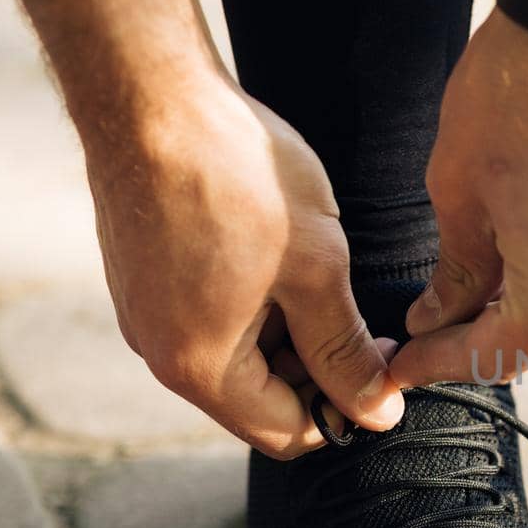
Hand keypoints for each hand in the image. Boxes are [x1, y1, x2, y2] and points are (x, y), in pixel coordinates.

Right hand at [86, 73, 403, 457]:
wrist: (148, 94)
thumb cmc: (234, 174)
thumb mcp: (316, 268)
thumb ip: (346, 349)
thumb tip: (377, 413)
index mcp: (199, 367)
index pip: (287, 433)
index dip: (346, 408)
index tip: (385, 363)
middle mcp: (160, 352)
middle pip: (261, 399)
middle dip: (319, 369)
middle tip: (366, 319)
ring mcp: (146, 314)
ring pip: (239, 356)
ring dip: (291, 332)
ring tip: (322, 273)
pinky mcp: (143, 278)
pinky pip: (211, 317)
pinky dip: (256, 303)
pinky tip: (281, 251)